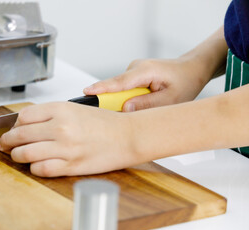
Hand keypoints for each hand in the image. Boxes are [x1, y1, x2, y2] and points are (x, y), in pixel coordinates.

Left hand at [0, 102, 139, 176]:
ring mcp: (65, 148)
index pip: (22, 116)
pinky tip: (36, 165)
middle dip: (7, 141)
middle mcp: (60, 127)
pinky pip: (41, 169)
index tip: (12, 129)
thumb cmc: (104, 123)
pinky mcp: (71, 166)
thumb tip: (24, 124)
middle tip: (5, 144)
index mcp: (61, 109)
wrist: (127, 136)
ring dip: (16, 156)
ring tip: (17, 155)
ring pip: (25, 154)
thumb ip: (50, 115)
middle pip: (19, 135)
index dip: (13, 124)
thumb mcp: (75, 109)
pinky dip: (34, 168)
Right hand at [84, 58, 208, 111]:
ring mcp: (133, 70)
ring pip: (119, 91)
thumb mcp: (172, 99)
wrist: (191, 69)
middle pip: (115, 89)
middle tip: (127, 114)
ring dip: (126, 102)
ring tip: (148, 104)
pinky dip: (129, 99)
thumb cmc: (185, 82)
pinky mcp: (133, 76)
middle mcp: (135, 67)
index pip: (119, 82)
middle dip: (116, 103)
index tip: (86, 93)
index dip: (102, 89)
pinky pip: (124, 90)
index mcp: (145, 70)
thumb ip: (148, 104)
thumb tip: (125, 108)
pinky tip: (144, 101)